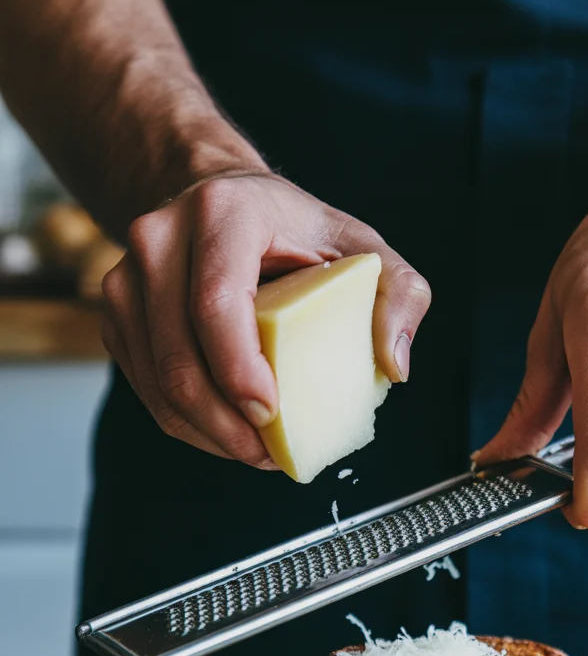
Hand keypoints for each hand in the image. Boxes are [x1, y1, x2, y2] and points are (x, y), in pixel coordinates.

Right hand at [100, 170, 430, 467]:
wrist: (224, 200)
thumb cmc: (297, 231)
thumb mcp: (364, 248)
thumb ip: (400, 295)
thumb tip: (394, 364)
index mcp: (223, 214)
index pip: (216, 305)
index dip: (238, 370)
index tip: (272, 414)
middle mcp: (160, 238)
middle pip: (180, 356)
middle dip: (226, 424)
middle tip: (272, 455)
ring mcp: (128, 277)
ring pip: (158, 381)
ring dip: (208, 433)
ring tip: (258, 453)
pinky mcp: (119, 314)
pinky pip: (147, 388)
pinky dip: (189, 424)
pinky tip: (230, 433)